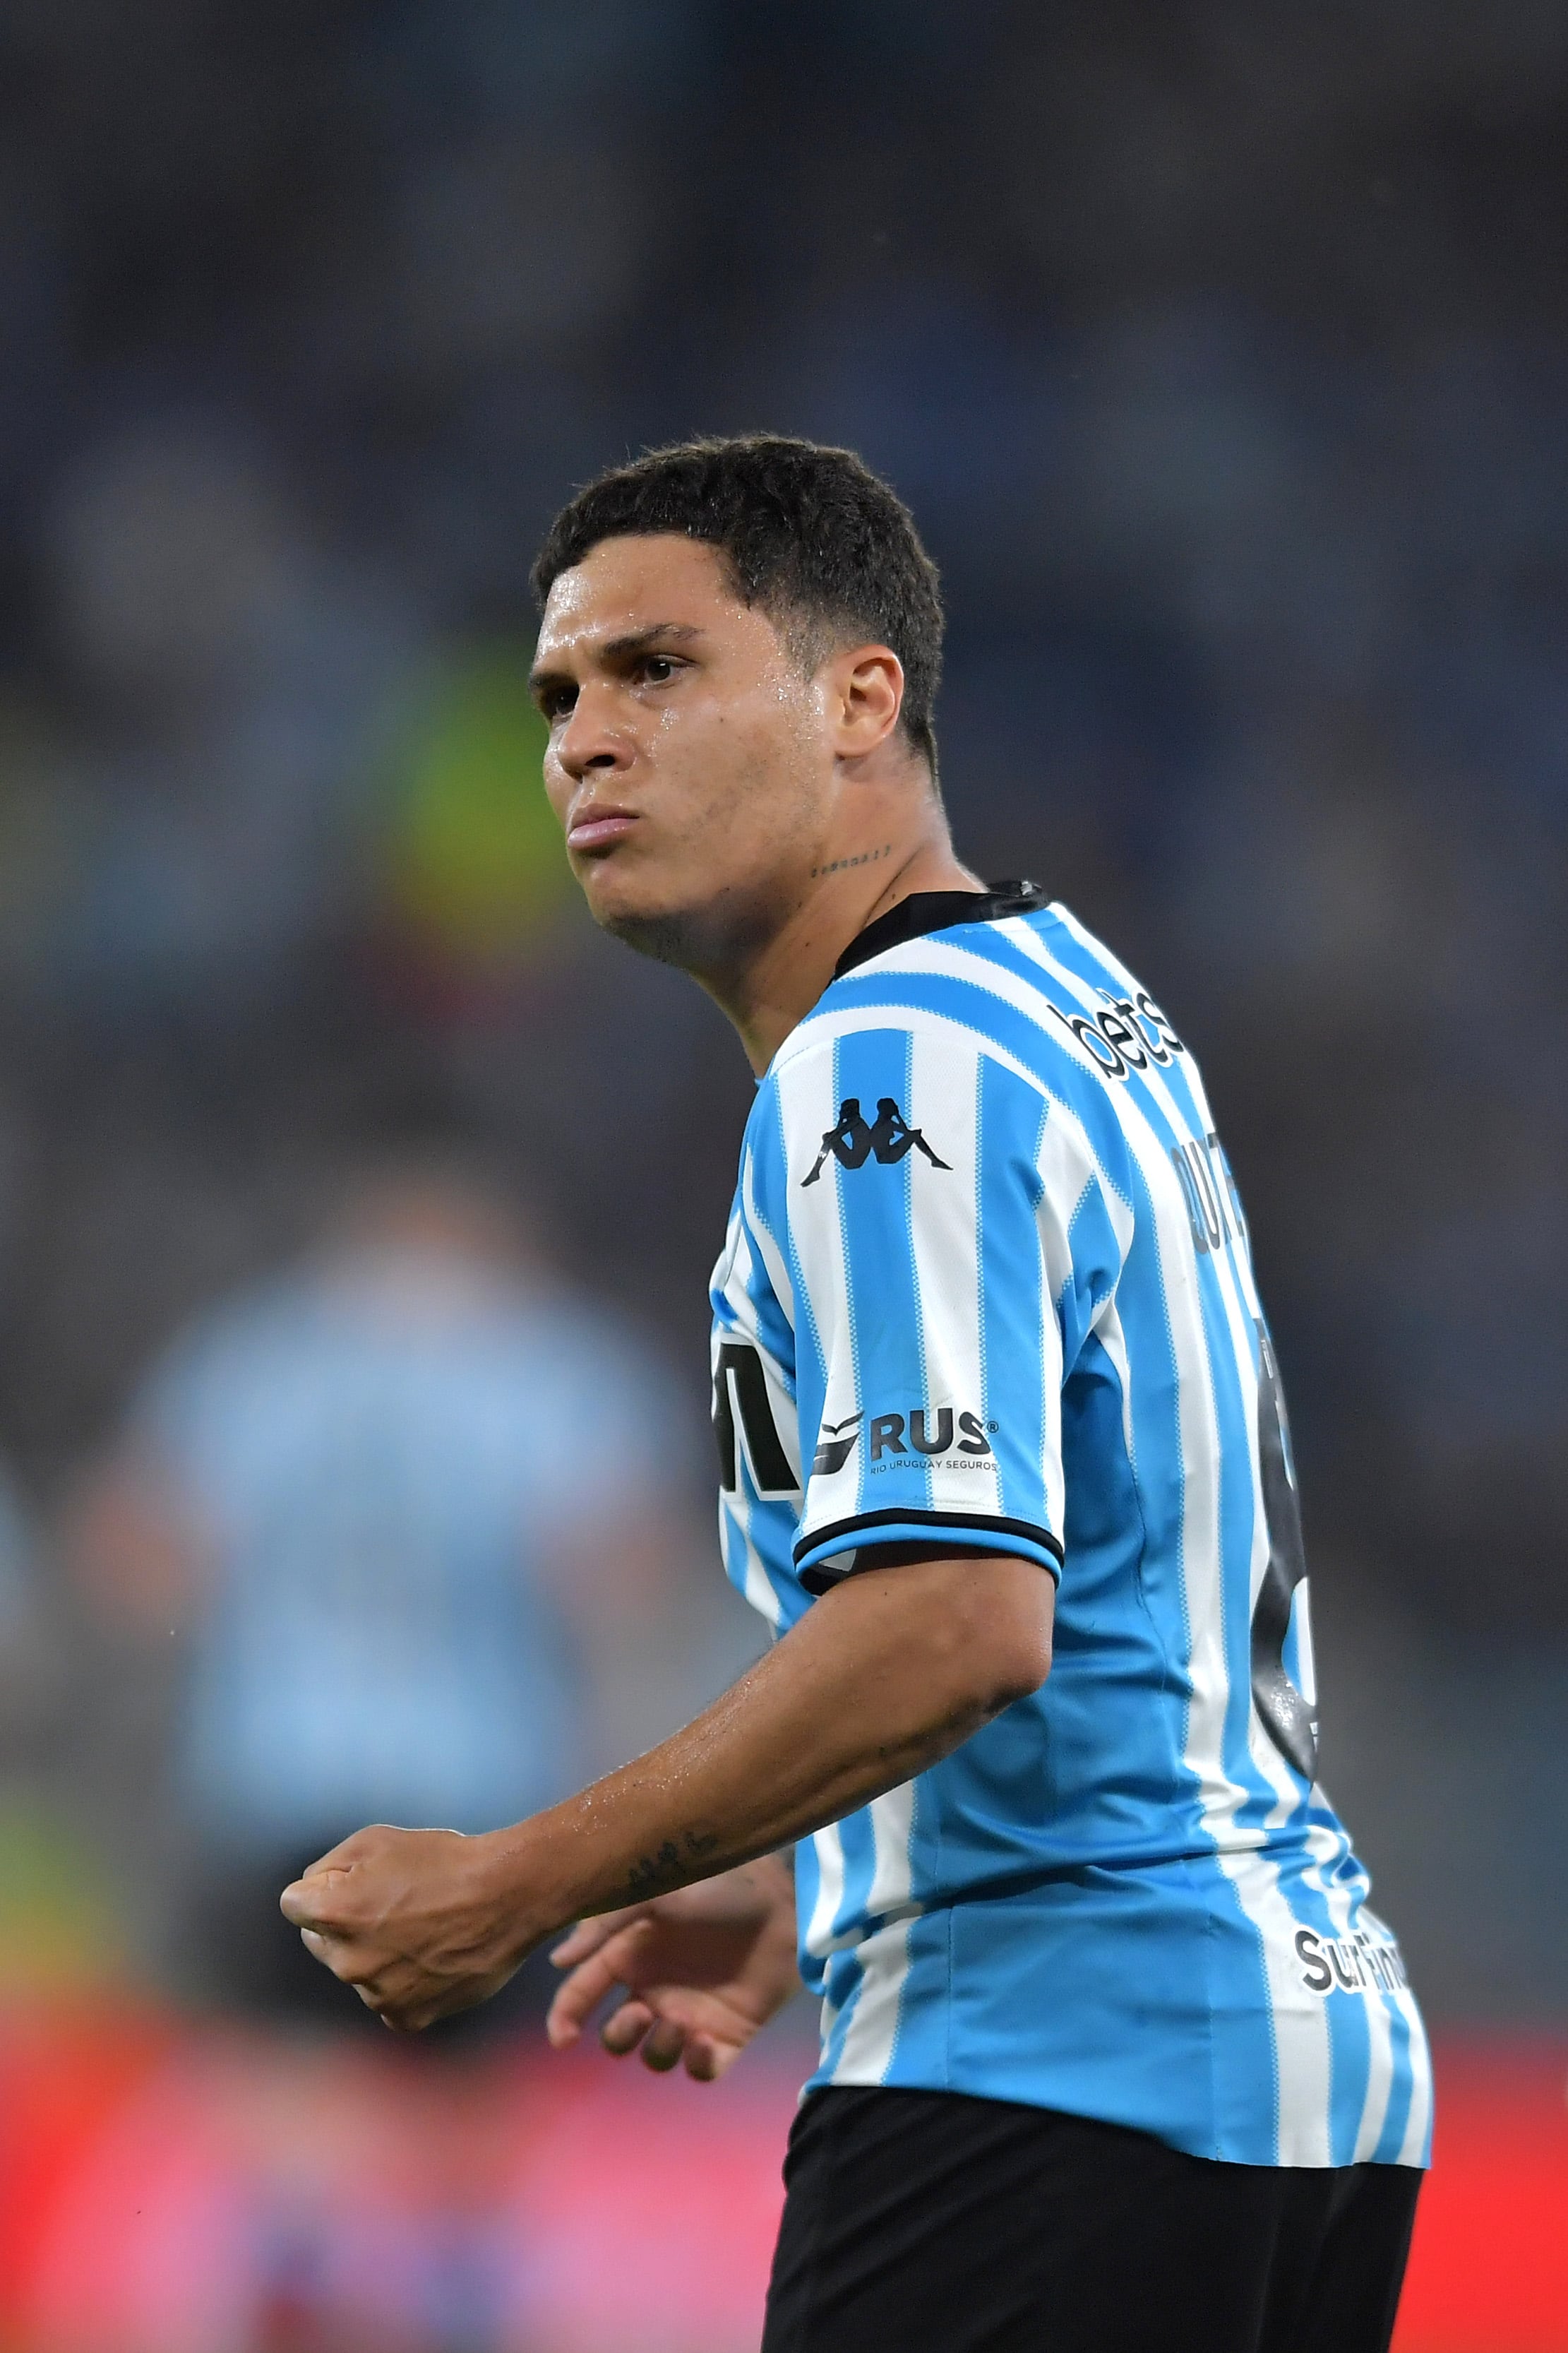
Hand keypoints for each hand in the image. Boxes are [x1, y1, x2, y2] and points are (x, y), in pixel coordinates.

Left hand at [279, 1823, 528, 2032]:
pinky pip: (388, 2001)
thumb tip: (309, 1890)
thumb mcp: (376, 1840)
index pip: (295, 1905)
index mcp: (333, 1914)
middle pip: (323, 1942)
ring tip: (423, 1928)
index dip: (323, 1888)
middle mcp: (347, 1962)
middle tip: (395, 1904)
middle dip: (345, 1924)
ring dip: (377, 1954)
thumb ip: (328, 1866)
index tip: (355, 1882)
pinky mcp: (407, 2017)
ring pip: (359, 1972)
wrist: (508, 1895)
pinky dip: (403, 1983)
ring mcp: (377, 1995)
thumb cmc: (443, 1860)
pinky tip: (431, 1957)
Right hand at [547, 1856, 799, 2081]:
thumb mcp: (657, 1892)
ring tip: (680, 2025)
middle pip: (616, 2035)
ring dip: (657, 2049)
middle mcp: (656, 1990)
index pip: (584, 1993)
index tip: (564, 2040)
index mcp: (631, 1956)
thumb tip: (558, 1962)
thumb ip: (605, 1924)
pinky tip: (704, 2044)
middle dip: (618, 2036)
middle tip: (641, 2013)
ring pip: (655, 2056)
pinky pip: (701, 2071)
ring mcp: (691, 2015)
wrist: (785, 1902)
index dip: (566, 2018)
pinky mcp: (727, 2036)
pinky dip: (696, 2066)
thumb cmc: (719, 1888)